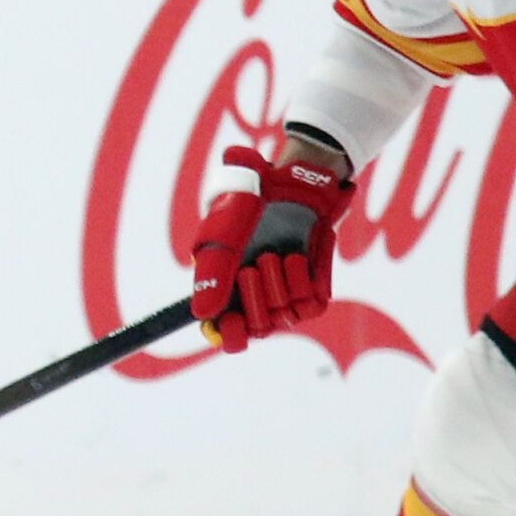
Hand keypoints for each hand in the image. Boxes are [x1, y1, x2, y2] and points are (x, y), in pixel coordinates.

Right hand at [189, 142, 354, 352]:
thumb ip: (211, 272)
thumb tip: (202, 314)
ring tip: (274, 254)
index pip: (224, 332)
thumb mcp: (224, 231)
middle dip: (253, 298)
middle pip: (254, 329)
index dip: (227, 334)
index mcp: (226, 286)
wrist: (296, 181)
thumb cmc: (251, 200)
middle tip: (251, 267)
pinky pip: (310, 305)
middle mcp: (255, 296)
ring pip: (282, 318)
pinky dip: (301, 281)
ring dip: (277, 285)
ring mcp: (285, 294)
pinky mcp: (313, 289)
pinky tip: (295, 257)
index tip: (231, 322)